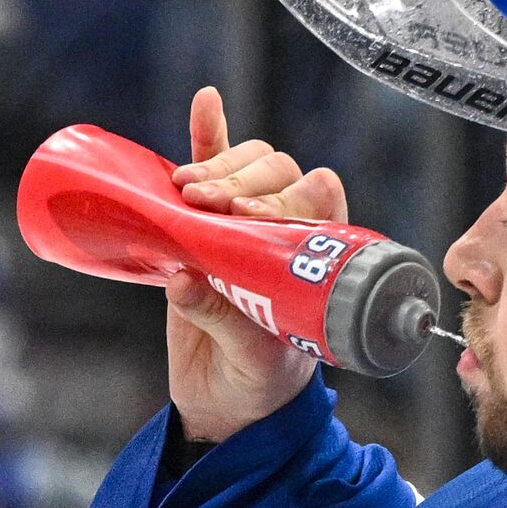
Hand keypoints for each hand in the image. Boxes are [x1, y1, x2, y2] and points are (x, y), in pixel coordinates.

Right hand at [163, 86, 348, 442]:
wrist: (227, 405)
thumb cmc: (262, 382)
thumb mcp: (255, 359)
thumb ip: (224, 320)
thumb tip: (186, 280)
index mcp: (319, 258)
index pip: (320, 201)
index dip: (289, 199)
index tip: (252, 217)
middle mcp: (289, 231)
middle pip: (279, 176)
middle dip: (244, 182)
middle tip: (210, 205)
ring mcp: (246, 223)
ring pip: (247, 167)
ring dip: (220, 165)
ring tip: (189, 188)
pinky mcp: (205, 226)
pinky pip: (211, 169)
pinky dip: (209, 134)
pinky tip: (207, 102)